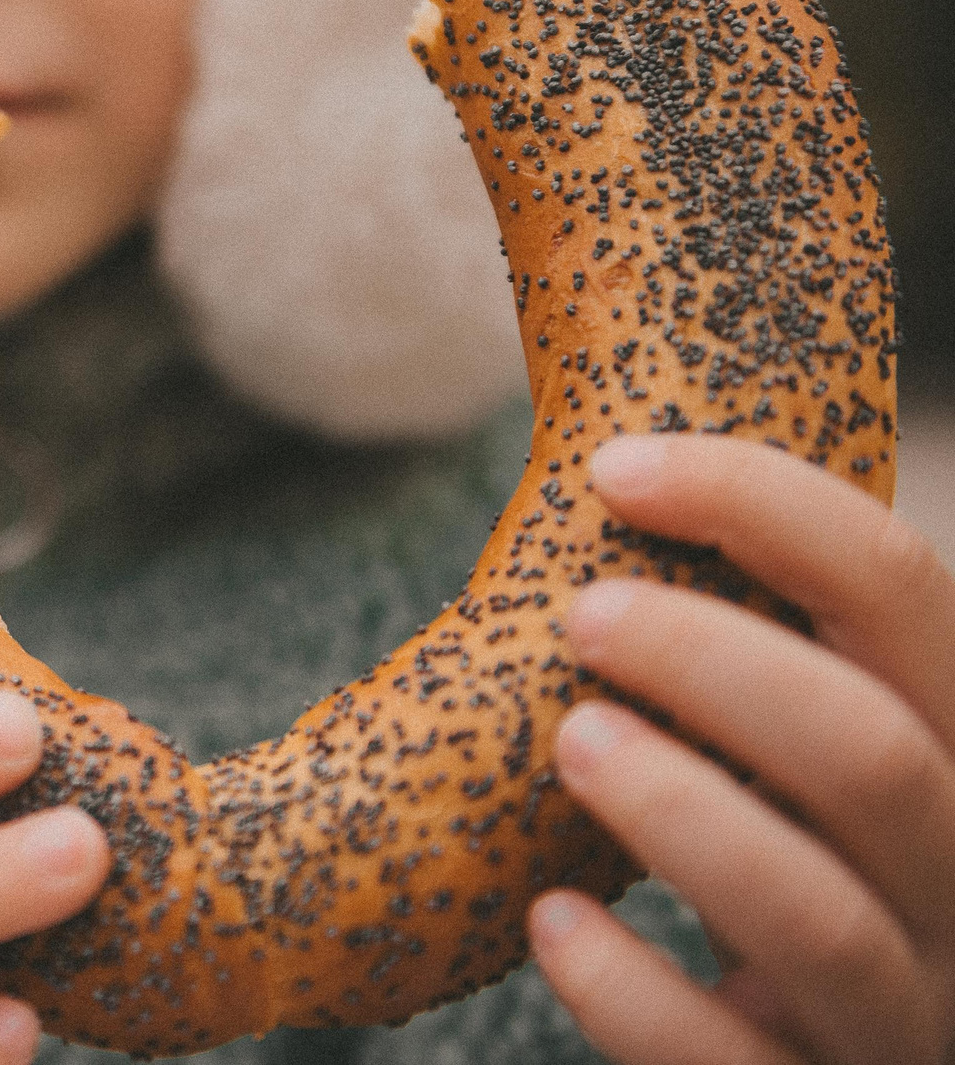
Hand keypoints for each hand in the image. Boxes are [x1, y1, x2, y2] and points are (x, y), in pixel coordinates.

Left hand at [530, 433, 954, 1063]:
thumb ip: (749, 649)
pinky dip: (637, 993)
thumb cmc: (786, 860)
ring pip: (821, 917)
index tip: (617, 467)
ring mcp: (905, 1013)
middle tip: (583, 615)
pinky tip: (552, 920)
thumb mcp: (800, 747)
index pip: (908, 595)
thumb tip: (602, 456)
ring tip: (572, 739)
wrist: (823, 1056)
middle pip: (879, 756)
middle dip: (724, 666)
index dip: (769, 510)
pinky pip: (734, 1062)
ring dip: (687, 815)